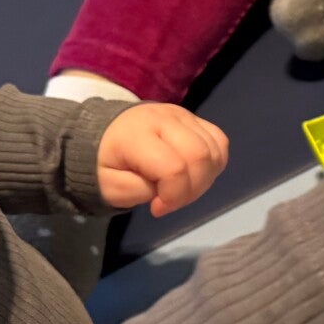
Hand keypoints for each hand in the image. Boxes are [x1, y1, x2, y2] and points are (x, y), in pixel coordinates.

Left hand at [97, 105, 229, 217]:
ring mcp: (183, 115)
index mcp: (137, 135)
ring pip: (214, 151)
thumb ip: (137, 191)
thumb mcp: (108, 186)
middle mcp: (164, 119)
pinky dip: (214, 164)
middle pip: (200, 157)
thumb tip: (165, 192)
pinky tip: (194, 174)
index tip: (157, 208)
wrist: (104, 132)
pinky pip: (219, 142)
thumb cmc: (105, 163)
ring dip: (204, 179)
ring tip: (180, 188)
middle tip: (171, 201)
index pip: (174, 168)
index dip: (174, 196)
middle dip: (192, 190)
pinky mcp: (194, 118)